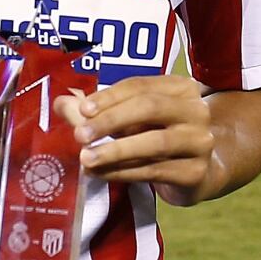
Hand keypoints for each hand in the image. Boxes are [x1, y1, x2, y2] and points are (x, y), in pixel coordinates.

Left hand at [59, 75, 214, 203]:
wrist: (199, 172)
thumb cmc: (158, 135)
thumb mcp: (131, 119)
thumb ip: (97, 110)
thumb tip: (60, 102)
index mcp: (180, 88)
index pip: (141, 85)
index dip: (110, 97)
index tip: (83, 109)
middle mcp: (196, 110)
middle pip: (149, 108)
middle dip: (111, 120)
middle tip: (80, 135)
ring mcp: (199, 142)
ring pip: (154, 143)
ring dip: (115, 151)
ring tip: (86, 159)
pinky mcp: (195, 172)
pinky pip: (154, 170)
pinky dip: (124, 172)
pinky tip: (101, 174)